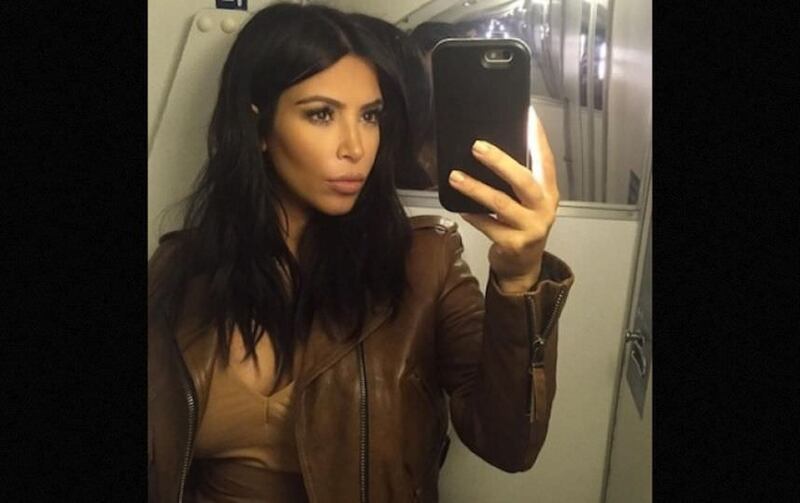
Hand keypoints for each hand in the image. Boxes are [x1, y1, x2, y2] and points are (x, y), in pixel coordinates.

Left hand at [447, 114, 558, 292]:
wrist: (523, 267)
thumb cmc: (522, 227)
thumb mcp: (528, 203)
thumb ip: (517, 182)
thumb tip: (488, 152)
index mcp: (548, 192)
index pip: (545, 159)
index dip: (537, 137)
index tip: (528, 114)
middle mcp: (544, 208)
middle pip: (522, 180)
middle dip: (498, 161)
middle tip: (476, 146)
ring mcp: (531, 228)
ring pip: (501, 204)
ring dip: (475, 188)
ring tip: (455, 177)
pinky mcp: (515, 244)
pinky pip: (488, 225)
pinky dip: (473, 215)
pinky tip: (459, 206)